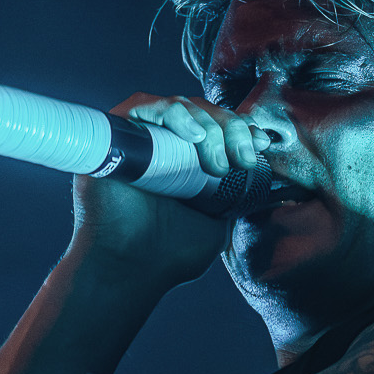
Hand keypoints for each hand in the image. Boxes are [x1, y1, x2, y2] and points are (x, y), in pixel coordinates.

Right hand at [67, 93, 262, 285]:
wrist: (130, 268)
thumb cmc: (167, 255)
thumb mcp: (216, 227)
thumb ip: (232, 204)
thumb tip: (257, 188)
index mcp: (184, 161)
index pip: (217, 128)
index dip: (241, 129)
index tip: (260, 146)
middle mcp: (160, 144)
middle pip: (202, 113)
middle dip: (231, 129)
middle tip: (243, 159)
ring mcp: (137, 136)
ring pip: (179, 106)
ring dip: (208, 126)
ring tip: (217, 163)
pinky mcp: (113, 132)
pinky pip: (144, 105)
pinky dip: (174, 114)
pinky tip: (195, 136)